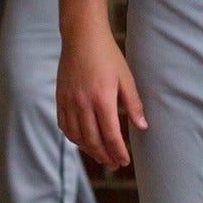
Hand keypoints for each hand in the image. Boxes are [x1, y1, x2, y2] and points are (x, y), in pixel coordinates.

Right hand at [57, 24, 146, 169]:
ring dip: (89, 150)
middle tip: (114, 165)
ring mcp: (68, 101)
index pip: (110, 135)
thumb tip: (142, 127)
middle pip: (93, 140)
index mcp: (102, 98)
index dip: (118, 151)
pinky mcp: (60, 98)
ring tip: (101, 157)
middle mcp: (83, 103)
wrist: (82, 37)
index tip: (125, 161)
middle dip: (105, 156)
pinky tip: (83, 142)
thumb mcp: (126, 78)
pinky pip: (65, 126)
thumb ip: (133, 104)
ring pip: (77, 136)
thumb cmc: (108, 56)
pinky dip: (74, 138)